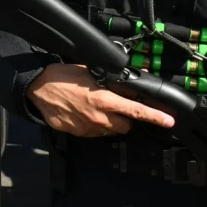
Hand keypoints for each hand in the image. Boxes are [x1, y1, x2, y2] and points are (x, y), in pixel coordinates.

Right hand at [26, 63, 174, 137]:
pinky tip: (84, 112)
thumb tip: (123, 83)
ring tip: (97, 107)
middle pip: (126, 126)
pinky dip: (95, 124)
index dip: (155, 116)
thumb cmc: (62, 76)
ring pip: (110, 130)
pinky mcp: (78, 133)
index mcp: (104, 100)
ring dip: (111, 122)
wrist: (38, 89)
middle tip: (119, 106)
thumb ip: (108, 81)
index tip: (168, 120)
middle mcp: (98, 117)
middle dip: (127, 118)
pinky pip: (95, 132)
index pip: (136, 110)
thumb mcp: (89, 72)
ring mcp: (88, 128)